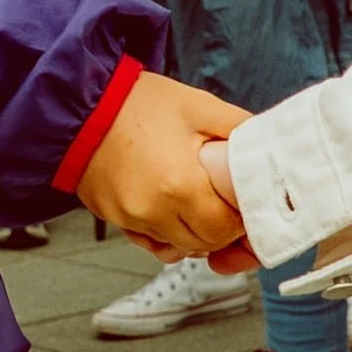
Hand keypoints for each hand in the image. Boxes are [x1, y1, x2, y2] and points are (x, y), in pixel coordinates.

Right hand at [75, 72, 250, 256]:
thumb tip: (269, 147)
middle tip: (223, 203)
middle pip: (203, 244)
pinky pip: (150, 241)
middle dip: (219, 229)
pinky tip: (170, 207)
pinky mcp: (114, 219)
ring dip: (193, 232)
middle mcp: (153, 210)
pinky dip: (166, 232)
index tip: (241, 203)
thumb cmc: (138, 103)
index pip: (225, 230)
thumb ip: (239, 130)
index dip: (239, 219)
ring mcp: (130, 218)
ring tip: (196, 201)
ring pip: (177, 247)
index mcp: (180, 185)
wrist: (82, 104)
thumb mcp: (198, 106)